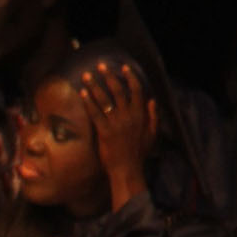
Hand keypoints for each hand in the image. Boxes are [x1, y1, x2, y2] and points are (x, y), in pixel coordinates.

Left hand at [78, 62, 155, 207]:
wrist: (127, 169)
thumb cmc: (139, 153)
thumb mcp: (152, 134)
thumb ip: (153, 117)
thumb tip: (152, 101)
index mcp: (140, 115)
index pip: (136, 91)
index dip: (130, 78)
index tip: (124, 68)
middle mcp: (128, 116)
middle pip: (118, 91)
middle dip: (109, 76)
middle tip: (101, 66)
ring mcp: (116, 123)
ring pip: (105, 99)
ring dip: (95, 85)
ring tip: (86, 75)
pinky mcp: (104, 131)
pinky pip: (95, 113)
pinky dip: (88, 101)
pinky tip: (82, 93)